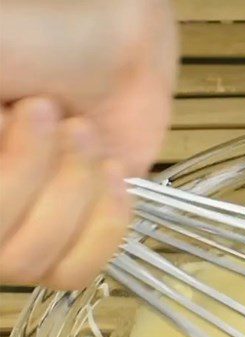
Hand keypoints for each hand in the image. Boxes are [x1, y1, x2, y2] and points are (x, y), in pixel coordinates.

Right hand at [0, 0, 176, 288]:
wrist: (115, 40)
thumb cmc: (38, 37)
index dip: (6, 179)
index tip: (16, 110)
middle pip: (1, 255)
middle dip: (35, 176)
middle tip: (56, 115)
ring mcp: (26, 225)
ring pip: (34, 264)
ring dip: (73, 193)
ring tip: (85, 134)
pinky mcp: (77, 236)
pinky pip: (75, 271)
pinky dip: (103, 224)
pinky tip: (112, 172)